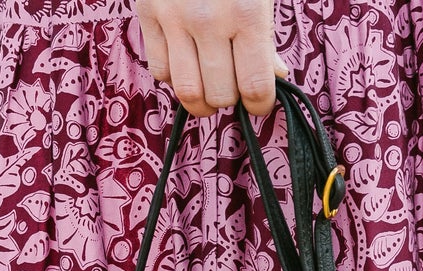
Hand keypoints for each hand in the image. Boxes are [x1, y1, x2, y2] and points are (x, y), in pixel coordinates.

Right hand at [136, 0, 284, 117]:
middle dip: (230, 97)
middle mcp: (208, 19)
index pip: (255, 87)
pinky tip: (187, 61)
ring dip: (201, 97)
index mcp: (246, 13)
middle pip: (219, 96)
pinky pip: (160, 71)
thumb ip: (265, 36)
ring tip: (209, 83)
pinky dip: (175, 76)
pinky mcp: (148, 13)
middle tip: (233, 83)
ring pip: (187, 92)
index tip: (259, 102)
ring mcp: (174, 17)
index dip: (260, 105)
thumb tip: (274, 77)